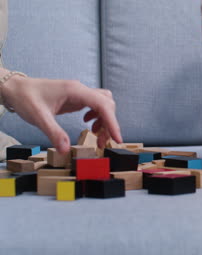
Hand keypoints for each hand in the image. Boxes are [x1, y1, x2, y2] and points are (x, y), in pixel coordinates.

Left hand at [1, 74, 121, 152]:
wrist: (15, 88)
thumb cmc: (26, 98)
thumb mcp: (39, 118)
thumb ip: (54, 133)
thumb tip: (66, 150)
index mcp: (75, 90)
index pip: (103, 105)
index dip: (113, 122)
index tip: (117, 138)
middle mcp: (81, 90)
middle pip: (107, 105)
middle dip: (109, 124)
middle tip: (100, 142)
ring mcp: (79, 93)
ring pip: (104, 104)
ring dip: (104, 120)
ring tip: (94, 134)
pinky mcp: (77, 98)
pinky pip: (96, 105)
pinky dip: (97, 116)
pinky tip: (87, 123)